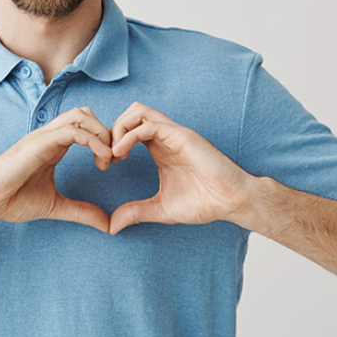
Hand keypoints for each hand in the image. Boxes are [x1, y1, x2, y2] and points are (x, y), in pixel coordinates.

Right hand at [0, 106, 113, 232]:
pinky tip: (102, 159)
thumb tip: (107, 225)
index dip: (104, 140)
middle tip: (114, 158)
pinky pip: (73, 130)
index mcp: (53, 146)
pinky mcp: (40, 142)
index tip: (112, 164)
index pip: (85, 127)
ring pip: (81, 115)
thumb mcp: (56, 206)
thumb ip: (82, 212)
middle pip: (86, 114)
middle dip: (106, 132)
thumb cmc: (11, 200)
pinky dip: (94, 141)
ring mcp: (44, 136)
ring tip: (109, 158)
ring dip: (102, 133)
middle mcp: (50, 136)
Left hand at [107, 102, 255, 234]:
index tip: (104, 167)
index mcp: (159, 148)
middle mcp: (165, 136)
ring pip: (137, 111)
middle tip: (105, 159)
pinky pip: (148, 125)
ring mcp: (173, 133)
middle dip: (110, 132)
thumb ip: (136, 212)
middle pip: (130, 113)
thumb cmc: (204, 202)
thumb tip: (111, 226)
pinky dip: (128, 135)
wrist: (232, 202)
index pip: (128, 129)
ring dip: (118, 128)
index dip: (110, 143)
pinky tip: (121, 154)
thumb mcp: (160, 209)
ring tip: (113, 154)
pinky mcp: (181, 136)